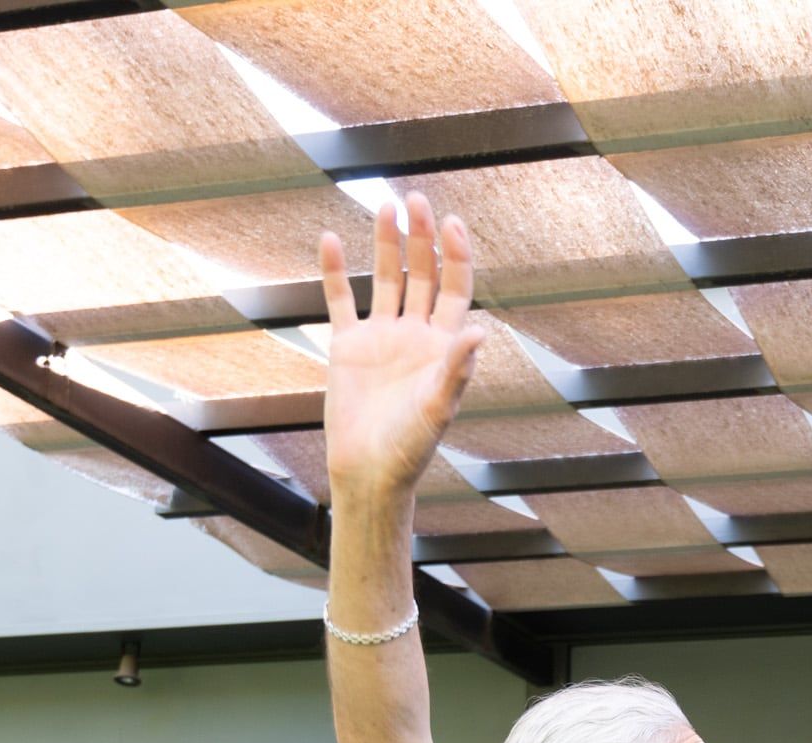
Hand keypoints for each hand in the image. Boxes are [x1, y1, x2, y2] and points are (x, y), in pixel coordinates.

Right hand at [319, 195, 485, 504]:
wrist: (369, 472)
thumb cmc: (411, 448)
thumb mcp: (438, 407)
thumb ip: (456, 369)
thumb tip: (478, 329)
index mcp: (442, 346)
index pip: (453, 289)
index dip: (455, 256)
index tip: (452, 223)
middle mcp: (414, 335)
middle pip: (422, 275)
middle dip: (421, 238)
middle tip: (416, 201)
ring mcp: (380, 338)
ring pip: (386, 280)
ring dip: (386, 245)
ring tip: (385, 207)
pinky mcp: (348, 347)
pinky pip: (341, 301)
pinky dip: (336, 272)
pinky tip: (332, 240)